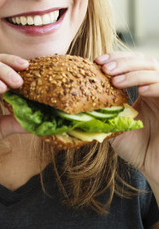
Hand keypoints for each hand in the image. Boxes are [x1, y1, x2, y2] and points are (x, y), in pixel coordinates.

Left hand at [95, 51, 158, 184]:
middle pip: (143, 61)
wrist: (158, 170)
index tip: (97, 61)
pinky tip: (139, 91)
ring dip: (133, 72)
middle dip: (122, 61)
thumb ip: (103, 113)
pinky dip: (153, 85)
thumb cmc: (140, 151)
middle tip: (105, 68)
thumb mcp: (116, 128)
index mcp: (143, 89)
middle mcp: (155, 88)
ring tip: (115, 80)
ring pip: (153, 69)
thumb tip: (78, 102)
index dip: (115, 58)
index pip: (131, 62)